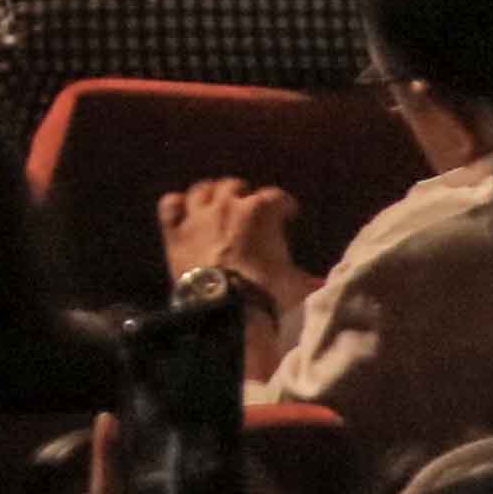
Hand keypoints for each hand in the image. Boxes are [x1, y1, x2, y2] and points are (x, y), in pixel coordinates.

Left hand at [162, 177, 308, 312]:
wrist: (225, 307)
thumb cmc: (265, 292)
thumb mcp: (293, 284)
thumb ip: (306, 279)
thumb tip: (322, 286)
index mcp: (260, 212)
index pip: (277, 197)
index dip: (284, 205)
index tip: (288, 213)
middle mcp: (227, 205)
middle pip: (234, 186)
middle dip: (243, 194)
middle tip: (248, 207)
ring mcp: (197, 216)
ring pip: (201, 190)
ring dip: (210, 194)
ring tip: (215, 202)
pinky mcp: (174, 231)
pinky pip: (170, 206)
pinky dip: (176, 206)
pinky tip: (181, 211)